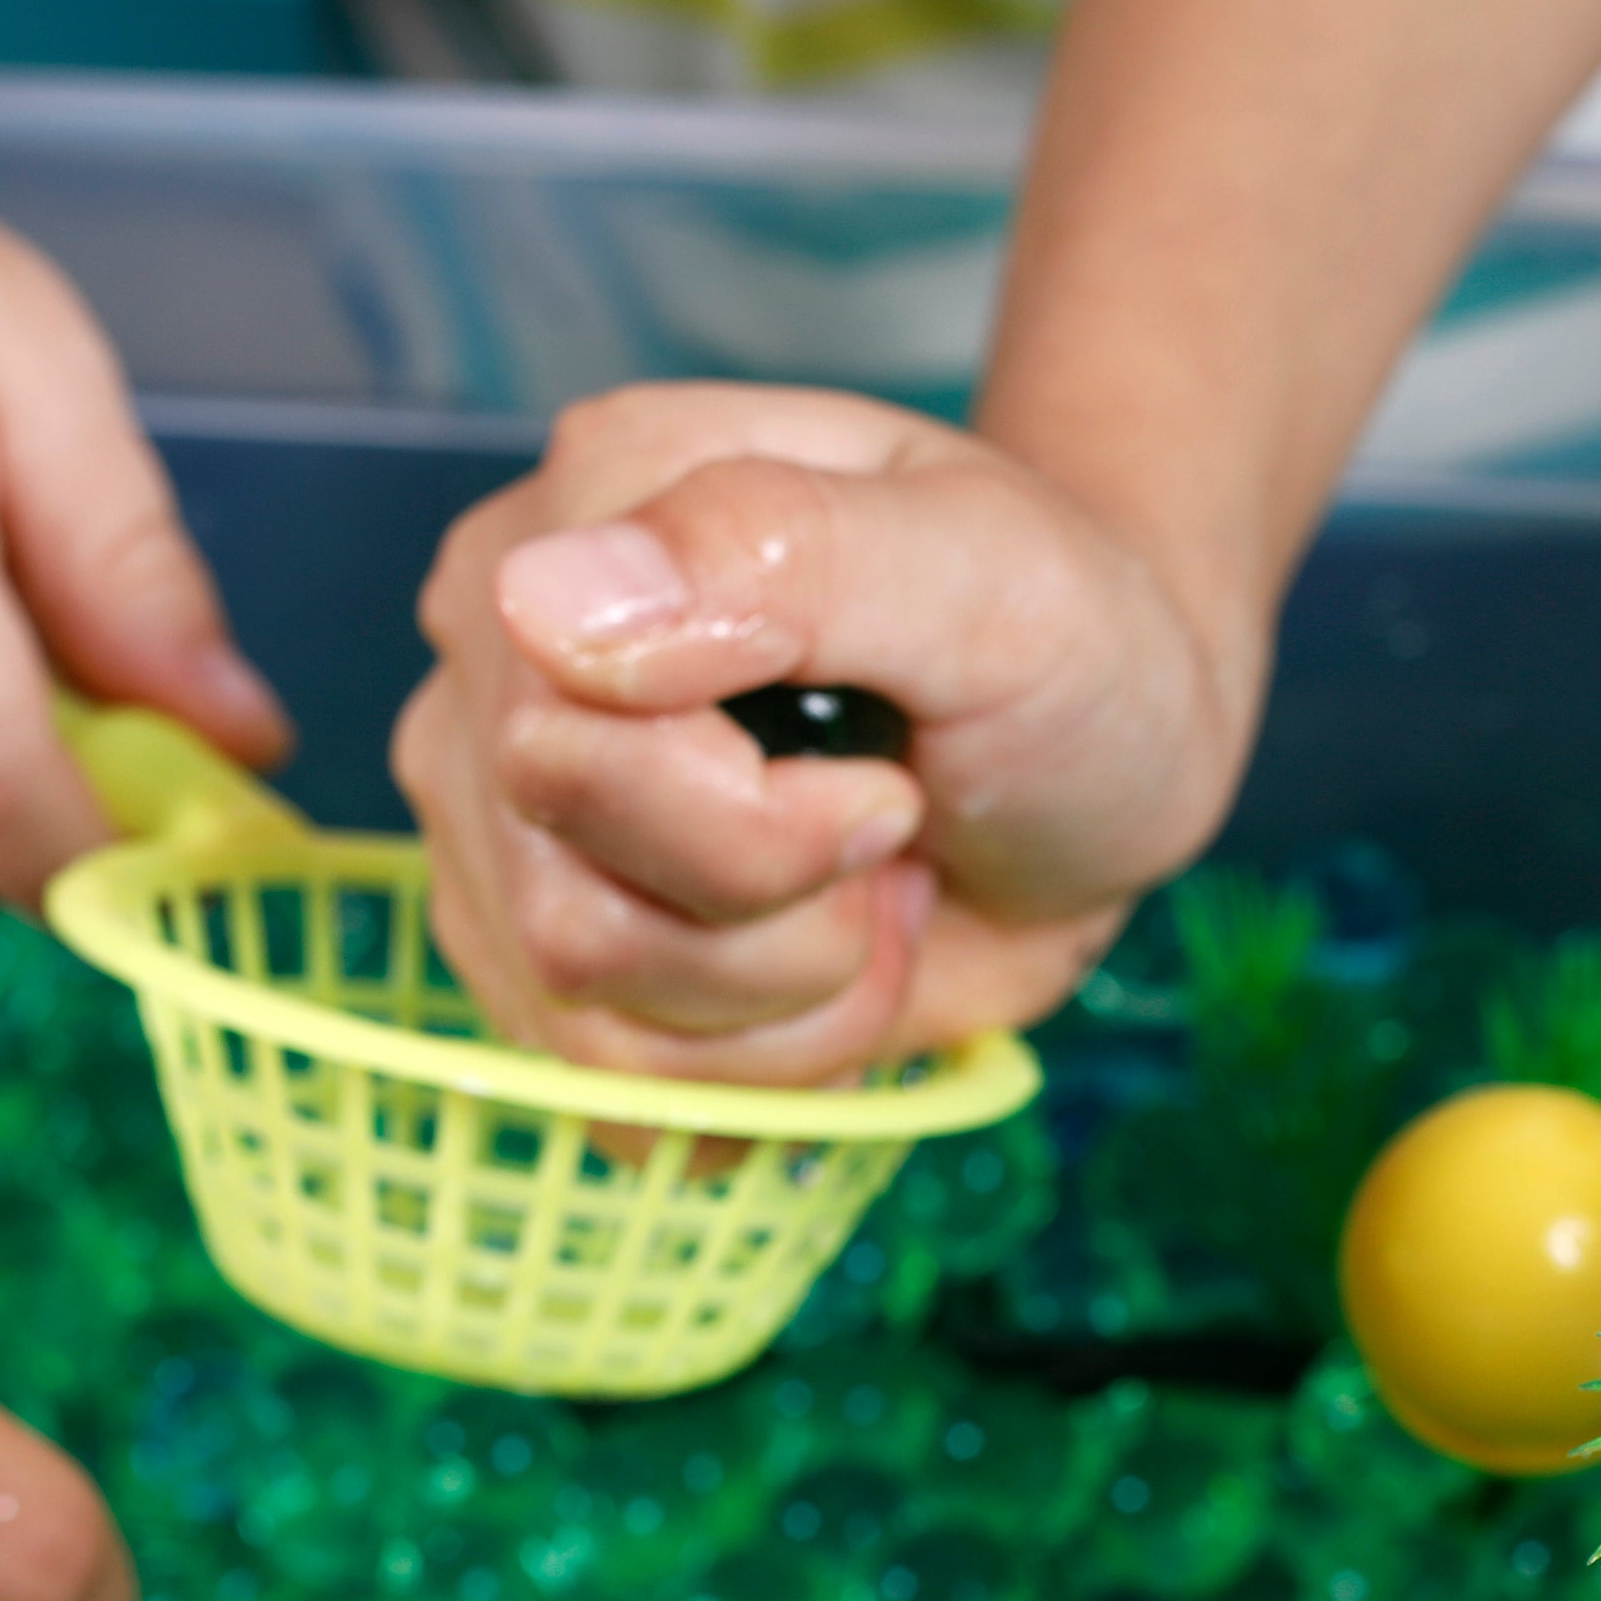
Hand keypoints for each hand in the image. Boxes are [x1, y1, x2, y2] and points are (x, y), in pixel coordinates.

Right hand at [391, 384, 1249, 1086]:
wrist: (1093, 772)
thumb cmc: (1058, 647)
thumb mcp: (989, 569)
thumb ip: (781, 547)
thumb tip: (547, 598)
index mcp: (584, 516)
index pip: (554, 750)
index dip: (746, 827)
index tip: (890, 784)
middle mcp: (507, 666)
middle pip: (568, 911)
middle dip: (786, 924)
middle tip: (892, 828)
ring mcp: (509, 819)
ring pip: (581, 1014)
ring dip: (788, 1000)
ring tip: (869, 893)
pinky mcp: (540, 951)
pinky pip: (601, 1083)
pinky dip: (760, 1065)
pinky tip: (828, 962)